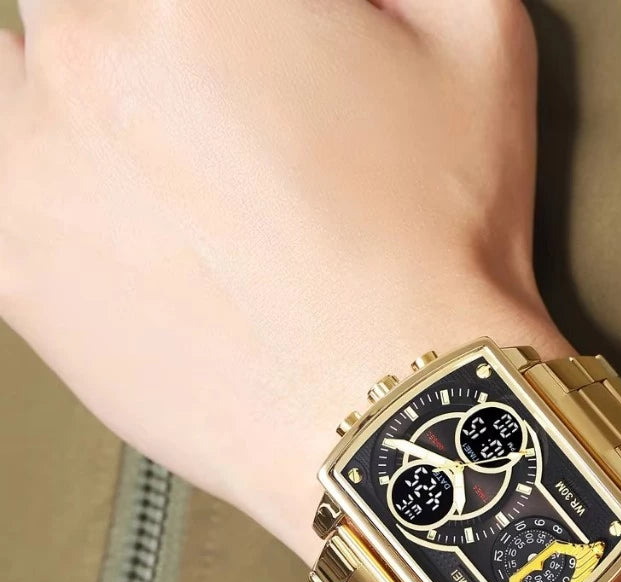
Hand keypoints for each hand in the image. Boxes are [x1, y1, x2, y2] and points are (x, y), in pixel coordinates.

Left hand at [0, 0, 557, 556]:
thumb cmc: (439, 250)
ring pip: (16, 69)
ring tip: (153, 146)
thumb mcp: (482, 44)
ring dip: (78, 90)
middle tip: (233, 107)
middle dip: (160, 41)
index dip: (248, 21)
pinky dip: (39, 177)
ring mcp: (32, 158)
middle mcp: (93, 50)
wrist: (396, 411)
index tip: (266, 54)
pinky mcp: (12, 263)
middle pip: (89, 8)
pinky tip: (108, 208)